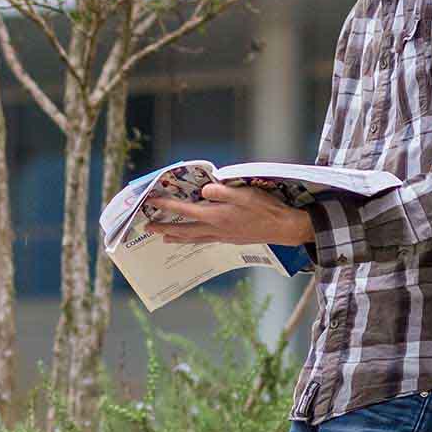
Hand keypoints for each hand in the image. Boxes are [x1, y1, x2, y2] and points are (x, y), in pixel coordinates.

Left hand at [144, 183, 312, 247]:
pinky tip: (193, 239)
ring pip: (193, 238)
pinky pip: (204, 240)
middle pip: (184, 229)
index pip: (185, 210)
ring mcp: (222, 236)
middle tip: (147, 227)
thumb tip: (203, 191)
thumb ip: (221, 192)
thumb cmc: (266, 208)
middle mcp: (215, 228)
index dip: (166, 205)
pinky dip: (193, 240)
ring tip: (164, 238)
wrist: (283, 228)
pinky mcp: (230, 239)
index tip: (152, 202)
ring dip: (177, 237)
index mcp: (216, 215)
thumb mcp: (244, 194)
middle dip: (164, 228)